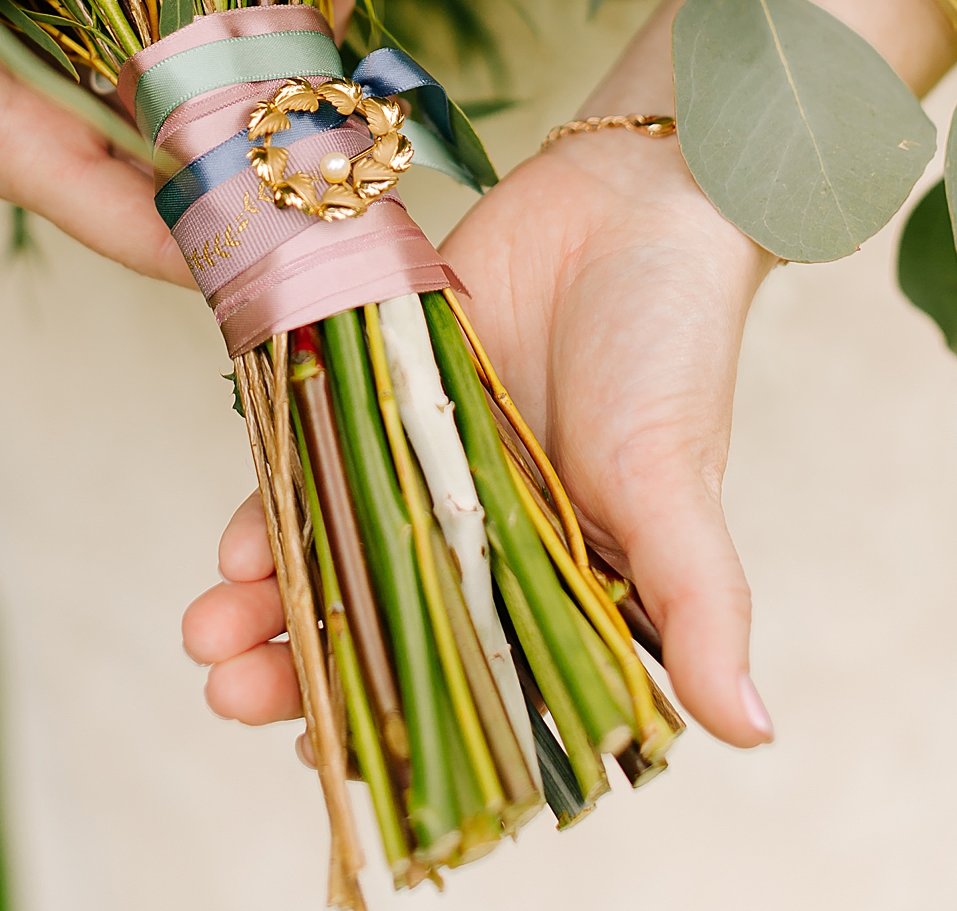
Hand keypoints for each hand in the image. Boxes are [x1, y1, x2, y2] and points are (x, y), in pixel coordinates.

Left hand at [182, 129, 776, 747]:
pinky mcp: (385, 386)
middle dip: (301, 670)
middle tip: (230, 692)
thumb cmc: (672, 344)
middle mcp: (482, 535)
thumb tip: (751, 729)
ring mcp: (425, 461)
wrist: (628, 195)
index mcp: (557, 582)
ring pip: (335, 549)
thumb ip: (698, 603)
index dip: (395, 734)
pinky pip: (318, 455)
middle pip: (380, 628)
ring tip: (206, 631)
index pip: (466, 690)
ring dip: (268, 598)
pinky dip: (273, 501)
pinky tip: (233, 538)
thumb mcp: (677, 482)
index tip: (322, 762)